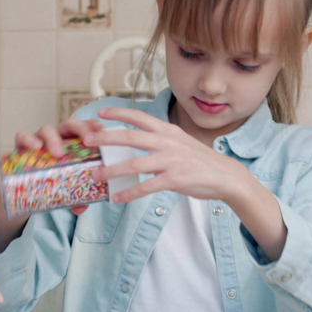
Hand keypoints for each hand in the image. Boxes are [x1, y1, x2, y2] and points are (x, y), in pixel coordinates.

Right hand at [4, 117, 104, 215]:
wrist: (23, 189)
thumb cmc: (52, 182)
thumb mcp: (66, 189)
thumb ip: (76, 197)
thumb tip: (80, 208)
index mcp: (73, 144)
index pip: (85, 128)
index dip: (92, 126)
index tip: (101, 129)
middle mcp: (57, 138)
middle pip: (70, 124)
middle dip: (80, 129)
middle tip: (87, 141)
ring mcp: (39, 140)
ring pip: (47, 129)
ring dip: (54, 139)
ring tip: (58, 153)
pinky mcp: (21, 146)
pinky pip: (22, 137)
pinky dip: (28, 139)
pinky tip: (35, 147)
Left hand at [82, 107, 250, 203]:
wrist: (225, 175)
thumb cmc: (200, 160)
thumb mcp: (180, 142)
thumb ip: (160, 140)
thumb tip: (138, 140)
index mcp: (167, 131)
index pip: (139, 116)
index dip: (118, 113)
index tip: (99, 112)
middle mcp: (167, 142)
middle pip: (130, 136)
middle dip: (106, 138)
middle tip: (87, 141)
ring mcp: (171, 160)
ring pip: (134, 163)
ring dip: (112, 170)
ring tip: (95, 175)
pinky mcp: (174, 179)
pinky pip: (146, 187)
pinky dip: (129, 193)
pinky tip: (117, 198)